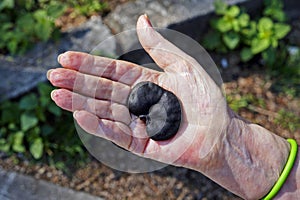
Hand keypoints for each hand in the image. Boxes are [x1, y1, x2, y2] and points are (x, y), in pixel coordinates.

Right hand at [47, 15, 229, 170]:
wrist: (220, 133)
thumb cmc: (206, 99)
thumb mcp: (183, 66)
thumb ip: (159, 47)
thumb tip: (142, 19)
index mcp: (146, 82)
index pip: (112, 71)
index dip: (90, 64)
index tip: (66, 57)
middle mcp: (137, 102)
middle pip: (102, 90)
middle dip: (77, 82)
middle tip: (52, 75)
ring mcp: (136, 123)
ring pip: (103, 111)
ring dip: (79, 103)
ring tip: (56, 94)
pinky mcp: (139, 143)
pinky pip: (116, 134)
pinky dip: (98, 125)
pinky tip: (80, 114)